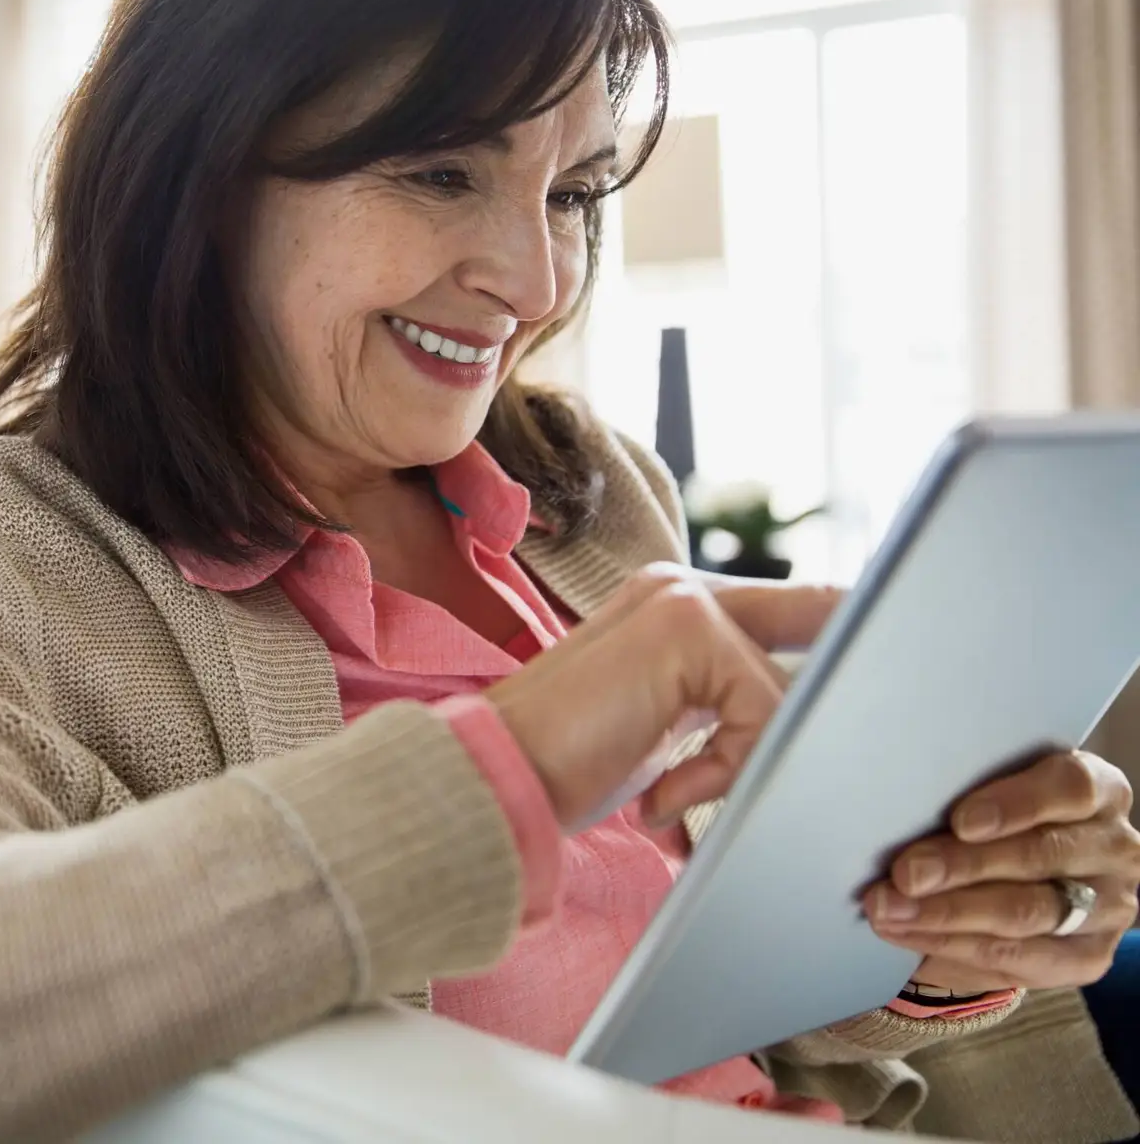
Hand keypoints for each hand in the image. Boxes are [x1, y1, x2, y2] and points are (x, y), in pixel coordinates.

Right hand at [485, 563, 841, 830]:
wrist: (498, 777)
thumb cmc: (566, 765)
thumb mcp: (663, 727)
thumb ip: (724, 703)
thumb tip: (814, 722)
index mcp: (670, 604)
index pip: (792, 610)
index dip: (839, 633)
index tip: (887, 668)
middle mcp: (679, 587)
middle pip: (818, 618)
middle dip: (838, 684)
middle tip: (862, 720)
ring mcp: (683, 601)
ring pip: (786, 689)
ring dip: (742, 763)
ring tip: (672, 796)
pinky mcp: (689, 630)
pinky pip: (764, 711)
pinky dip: (723, 771)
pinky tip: (663, 796)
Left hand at [865, 751, 1139, 992]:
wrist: (1004, 889)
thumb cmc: (991, 825)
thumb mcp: (983, 799)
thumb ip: (961, 799)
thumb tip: (896, 809)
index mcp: (1097, 791)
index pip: (1072, 787)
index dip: (1017, 803)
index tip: (962, 821)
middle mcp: (1115, 847)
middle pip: (1040, 854)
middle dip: (962, 865)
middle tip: (905, 873)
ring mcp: (1111, 906)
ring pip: (1028, 911)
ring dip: (949, 911)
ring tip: (889, 907)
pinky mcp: (1090, 957)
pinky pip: (1019, 957)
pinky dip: (951, 943)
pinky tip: (905, 931)